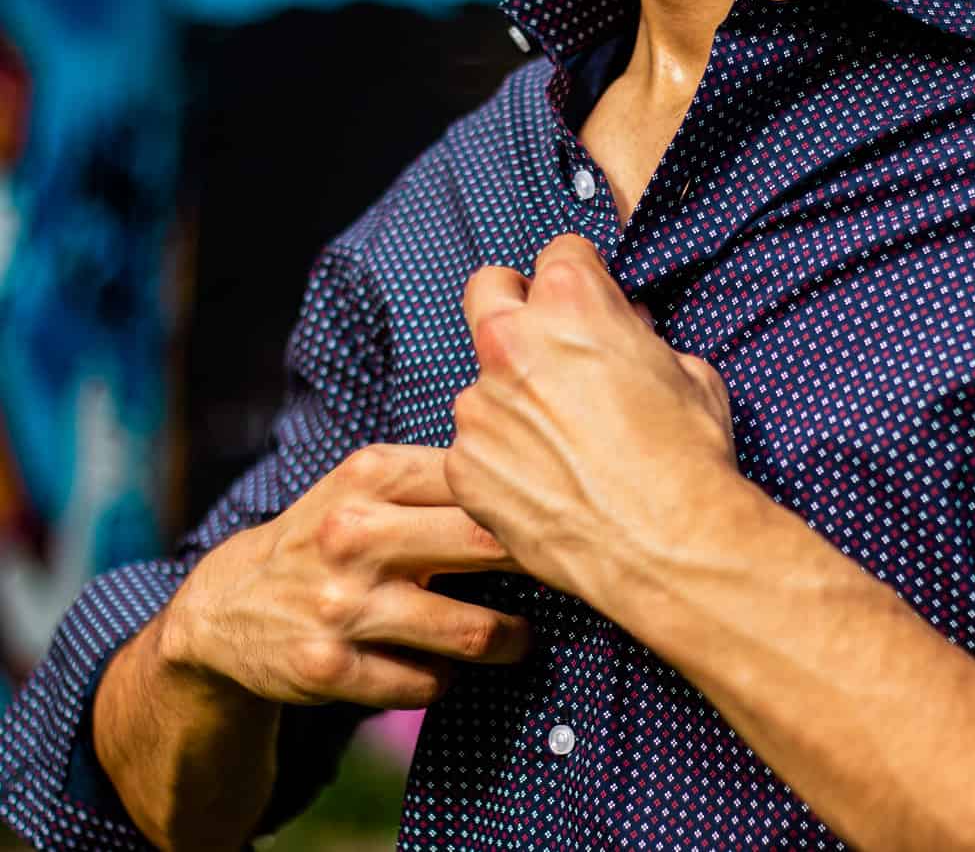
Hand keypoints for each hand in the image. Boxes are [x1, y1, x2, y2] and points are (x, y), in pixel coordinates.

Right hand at [162, 444, 532, 708]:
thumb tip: (542, 487)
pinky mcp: (328, 668)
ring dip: (507, 640)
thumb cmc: (327, 537)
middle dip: (538, 568)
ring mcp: (340, 604)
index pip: (479, 482)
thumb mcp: (365, 486)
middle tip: (561, 582)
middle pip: (486, 544)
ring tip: (519, 638)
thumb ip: (440, 479)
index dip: (531, 508)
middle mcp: (354, 534)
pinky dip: (443, 680)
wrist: (226, 608)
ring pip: (470, 631)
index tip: (564, 525)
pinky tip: (441, 668)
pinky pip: (426, 685)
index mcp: (370, 474)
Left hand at [445, 233, 742, 610]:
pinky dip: (503, 462)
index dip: (583, 279)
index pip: (560, 254)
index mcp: (572, 303)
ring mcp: (480, 407)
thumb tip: (625, 334)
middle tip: (544, 341)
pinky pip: (475, 450)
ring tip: (561, 446)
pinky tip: (546, 487)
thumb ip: (639, 341)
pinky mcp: (465, 467)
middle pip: (489, 289)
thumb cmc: (690, 459)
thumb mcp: (689, 373)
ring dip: (511, 399)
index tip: (591, 304)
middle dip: (515, 303)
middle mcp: (512, 343)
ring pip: (481, 383)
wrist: (670, 546)